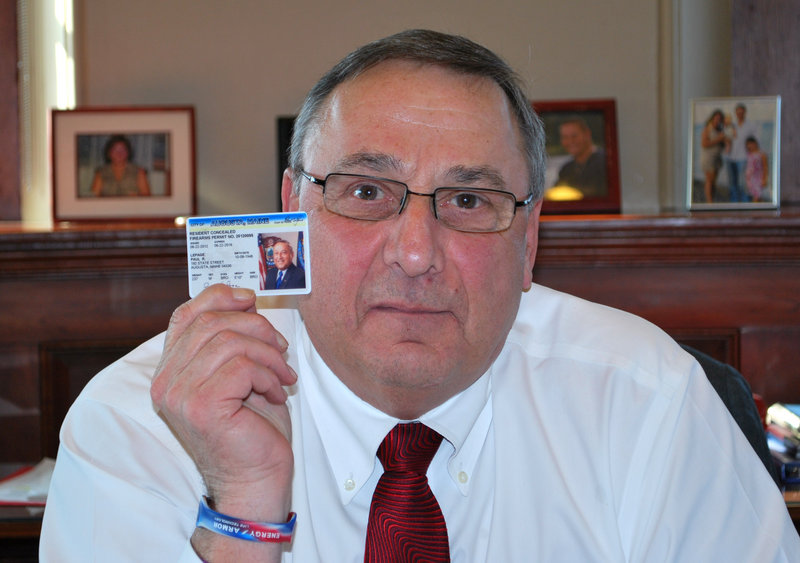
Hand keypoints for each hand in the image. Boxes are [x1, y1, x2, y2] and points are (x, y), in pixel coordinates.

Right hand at [150, 284, 296, 520]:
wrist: (256, 479)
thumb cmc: (253, 429)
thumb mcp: (242, 373)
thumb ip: (233, 339)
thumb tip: (245, 300)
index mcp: (170, 371)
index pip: (185, 316)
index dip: (219, 298)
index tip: (251, 299)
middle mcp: (166, 382)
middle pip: (211, 323)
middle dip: (256, 328)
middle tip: (280, 348)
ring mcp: (179, 395)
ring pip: (229, 342)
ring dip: (267, 354)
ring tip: (282, 375)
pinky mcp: (201, 406)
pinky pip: (242, 366)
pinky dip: (268, 375)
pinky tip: (276, 393)